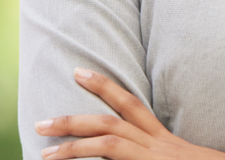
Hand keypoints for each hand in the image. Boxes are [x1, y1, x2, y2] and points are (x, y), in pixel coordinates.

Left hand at [37, 67, 224, 159]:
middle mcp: (160, 146)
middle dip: (73, 119)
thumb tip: (134, 151)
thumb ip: (160, 153)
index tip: (78, 72)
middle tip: (40, 122)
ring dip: (72, 147)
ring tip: (43, 153)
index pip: (131, 106)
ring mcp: (158, 159)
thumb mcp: (184, 159)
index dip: (104, 86)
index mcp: (164, 141)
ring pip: (108, 144)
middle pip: (112, 121)